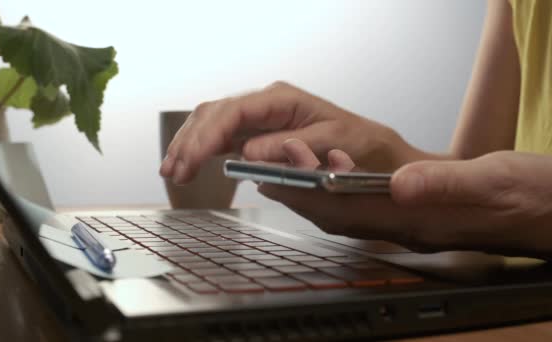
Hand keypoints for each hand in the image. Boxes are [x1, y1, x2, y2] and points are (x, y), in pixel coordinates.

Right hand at [159, 81, 407, 183]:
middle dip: (190, 141)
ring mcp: (261, 120)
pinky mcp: (259, 137)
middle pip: (215, 114)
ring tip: (171, 171)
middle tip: (173, 171)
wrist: (380, 157)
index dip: (208, 135)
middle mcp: (267, 105)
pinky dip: (202, 151)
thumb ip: (293, 148)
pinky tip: (186, 165)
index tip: (192, 159)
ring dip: (189, 145)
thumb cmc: (364, 146)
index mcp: (283, 100)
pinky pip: (222, 138)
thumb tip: (248, 153)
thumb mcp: (336, 144)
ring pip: (212, 123)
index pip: (234, 111)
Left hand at [260, 143, 551, 265]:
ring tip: (280, 174)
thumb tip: (401, 182)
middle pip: (339, 216)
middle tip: (263, 170)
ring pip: (346, 216)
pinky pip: (364, 211)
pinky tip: (325, 180)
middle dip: (298, 194)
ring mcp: (409, 224)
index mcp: (421, 218)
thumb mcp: (495, 181)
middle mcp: (407, 227)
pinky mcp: (415, 216)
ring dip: (311, 196)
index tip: (279, 174)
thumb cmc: (530, 197)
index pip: (352, 209)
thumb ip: (446, 184)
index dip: (311, 192)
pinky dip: (336, 196)